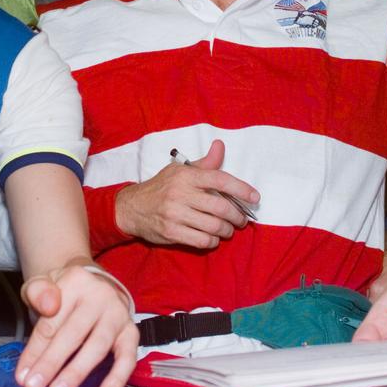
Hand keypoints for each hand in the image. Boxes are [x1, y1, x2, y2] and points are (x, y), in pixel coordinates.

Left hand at [16, 260, 138, 386]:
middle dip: (51, 362)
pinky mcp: (131, 333)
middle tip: (33, 386)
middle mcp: (101, 296)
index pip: (52, 320)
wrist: (92, 285)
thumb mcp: (43, 284)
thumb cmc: (63, 292)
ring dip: (77, 372)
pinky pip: (127, 358)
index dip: (35, 350)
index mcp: (76, 282)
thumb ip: (38, 293)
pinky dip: (117, 379)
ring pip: (98, 346)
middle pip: (73, 333)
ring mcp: (118, 315)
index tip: (22, 375)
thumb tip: (49, 306)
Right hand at [114, 140, 258, 248]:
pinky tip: (213, 237)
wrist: (132, 207)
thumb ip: (205, 163)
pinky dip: (213, 241)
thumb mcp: (180, 170)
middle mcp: (181, 194)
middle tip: (241, 219)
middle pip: (221, 207)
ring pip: (214, 226)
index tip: (255, 197)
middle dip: (237, 216)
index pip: (220, 180)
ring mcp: (175, 214)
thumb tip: (220, 146)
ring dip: (227, 230)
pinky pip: (202, 240)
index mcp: (186, 176)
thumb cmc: (161, 187)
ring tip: (228, 229)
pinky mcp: (171, 232)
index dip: (241, 189)